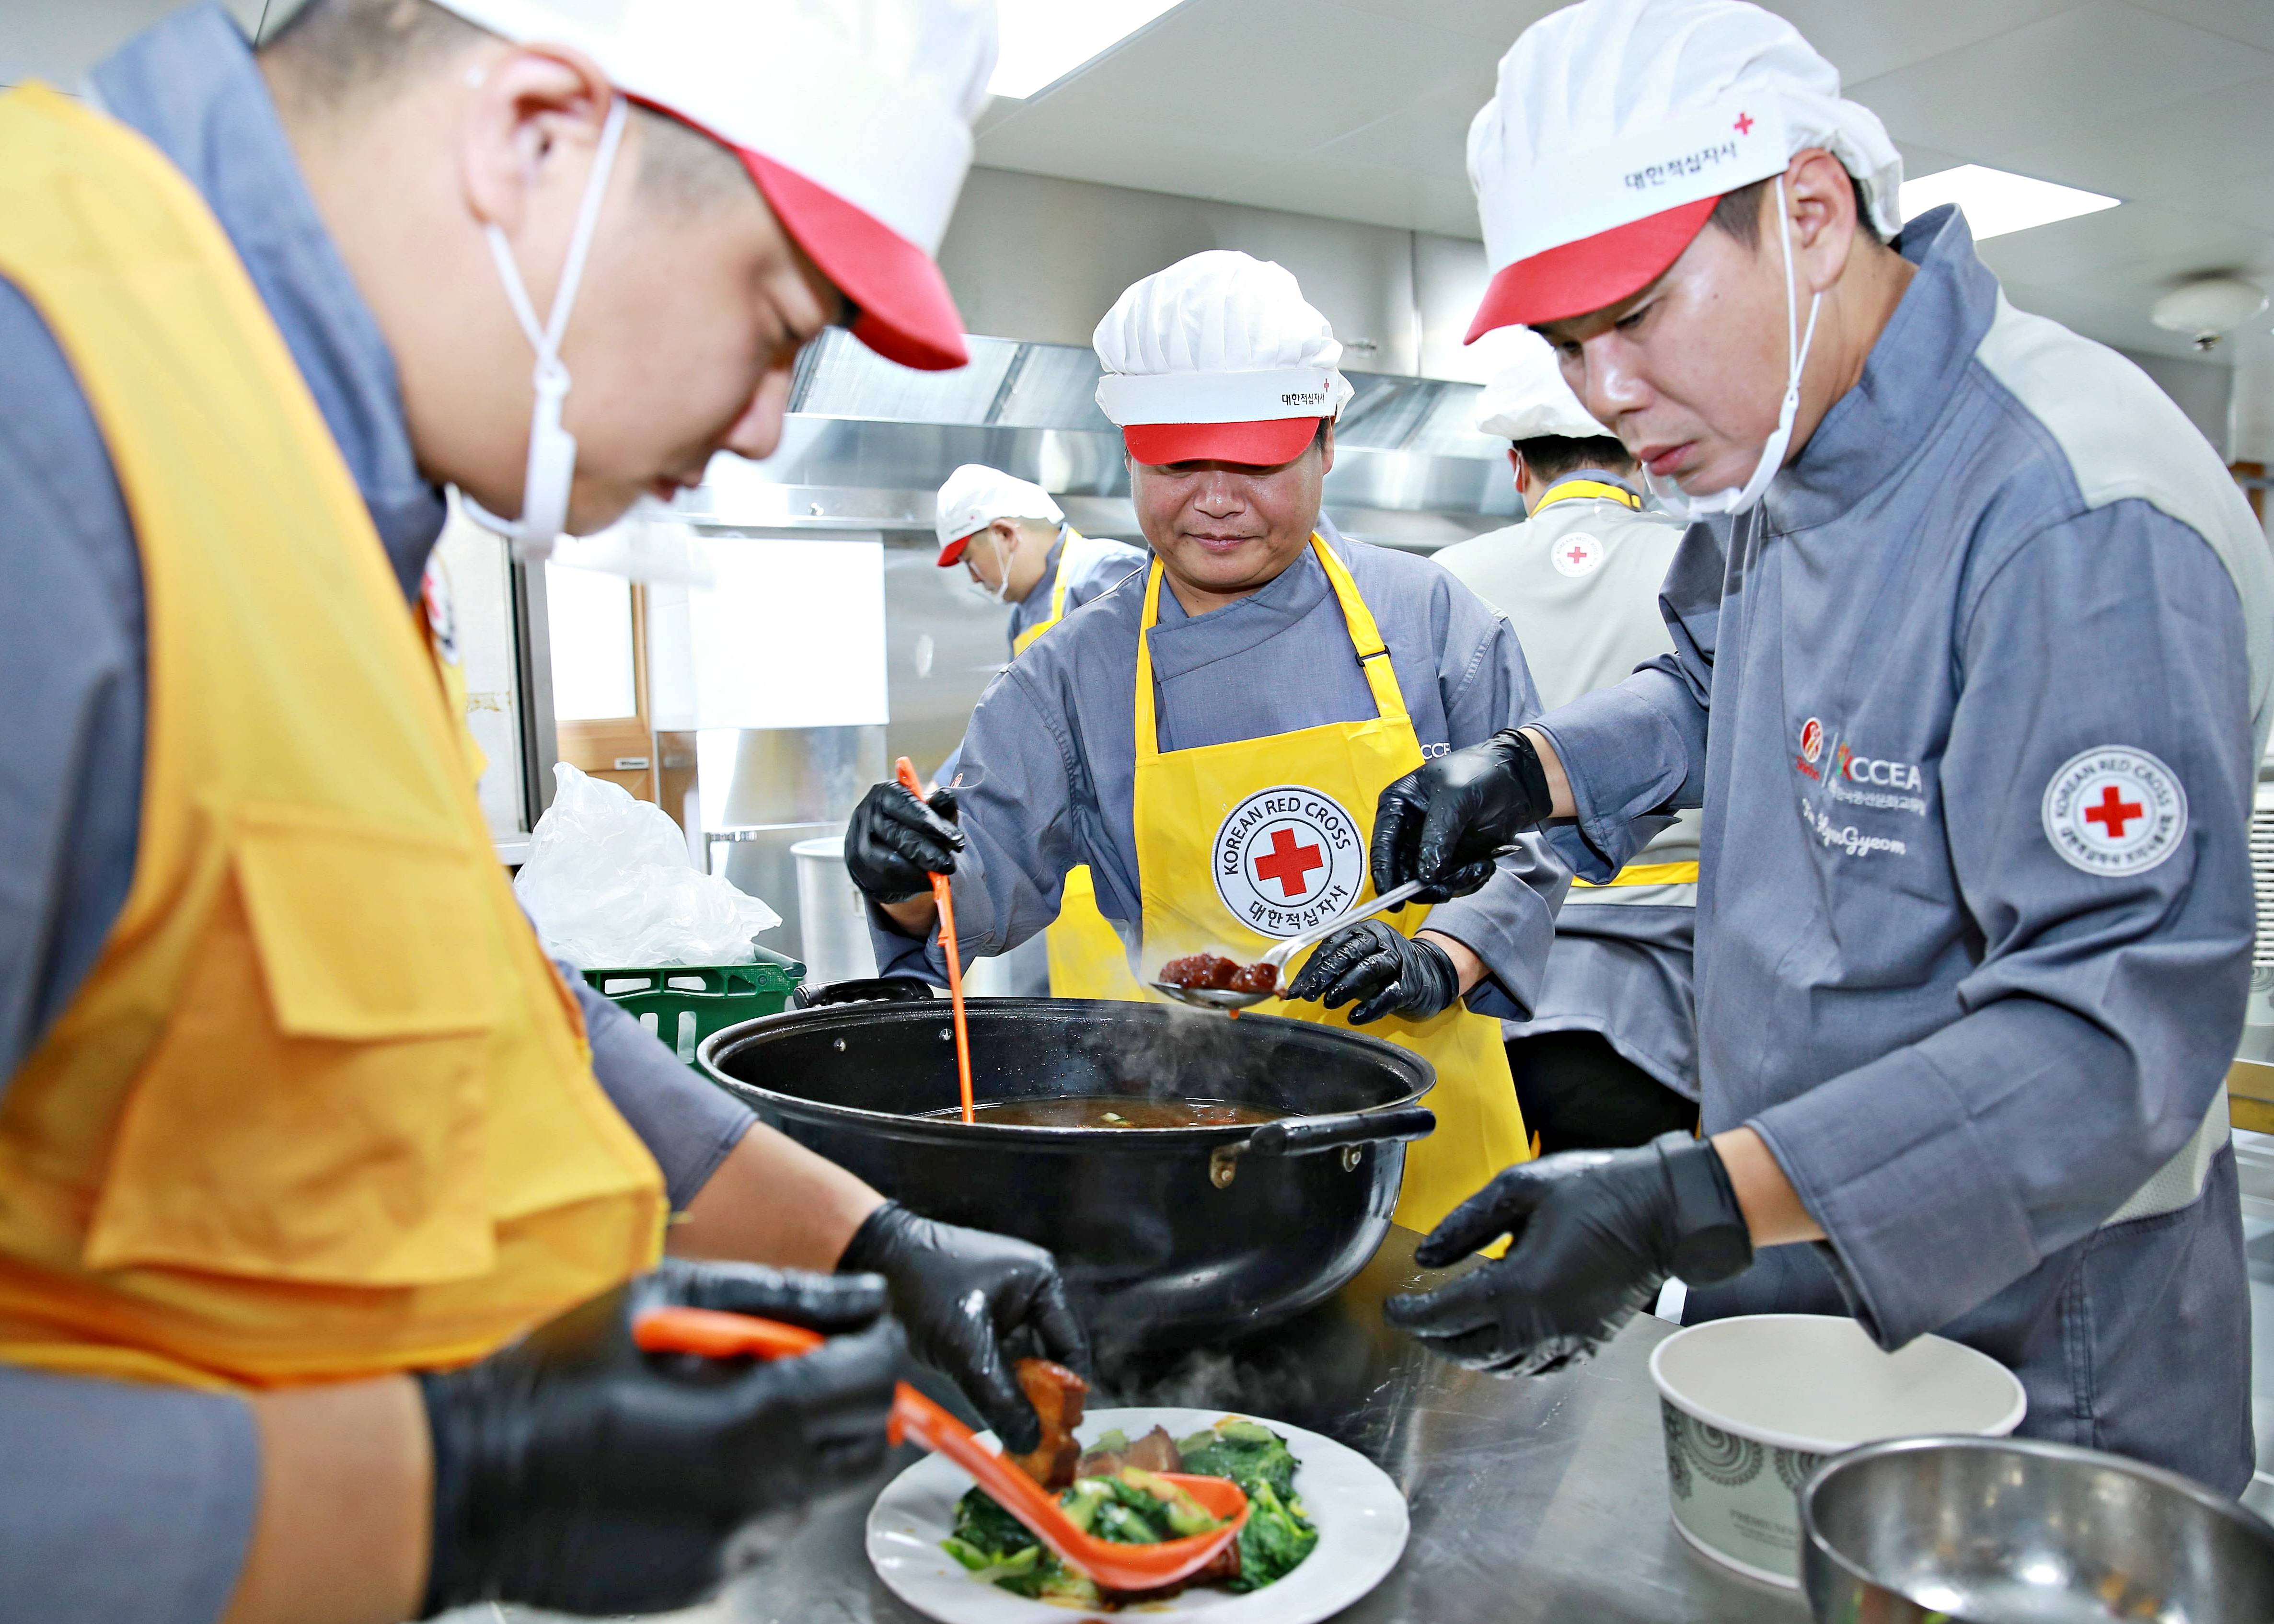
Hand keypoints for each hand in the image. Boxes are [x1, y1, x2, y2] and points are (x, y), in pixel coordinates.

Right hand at [417, 1258, 899, 1616]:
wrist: (472, 1485)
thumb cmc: (559, 1379)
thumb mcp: (663, 1304)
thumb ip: (777, 1297)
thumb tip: (861, 1296)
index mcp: (756, 1420)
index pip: (873, 1379)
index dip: (876, 1343)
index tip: (856, 1324)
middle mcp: (760, 1495)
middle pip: (866, 1446)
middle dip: (850, 1399)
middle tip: (797, 1365)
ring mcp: (735, 1547)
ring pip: (816, 1489)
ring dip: (798, 1446)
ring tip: (718, 1413)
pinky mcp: (706, 1579)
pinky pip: (761, 1526)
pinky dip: (749, 1489)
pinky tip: (685, 1463)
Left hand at [839, 1202, 1088, 1453]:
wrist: (877, 1258)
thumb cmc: (924, 1288)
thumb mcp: (964, 1346)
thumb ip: (999, 1394)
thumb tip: (1029, 1442)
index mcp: (1042, 1282)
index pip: (1071, 1347)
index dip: (1069, 1393)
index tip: (1060, 1432)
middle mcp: (1032, 1289)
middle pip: (1052, 1356)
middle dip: (1044, 1397)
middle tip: (1036, 1438)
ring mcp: (1008, 1301)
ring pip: (1026, 1359)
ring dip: (1020, 1392)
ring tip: (1015, 1430)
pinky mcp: (984, 1314)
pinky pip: (1003, 1354)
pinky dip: (1000, 1381)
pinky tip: (992, 1407)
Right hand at [845, 782, 962, 903]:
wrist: (887, 847)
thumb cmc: (915, 825)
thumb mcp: (931, 813)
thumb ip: (940, 806)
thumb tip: (946, 796)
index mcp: (884, 793)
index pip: (905, 804)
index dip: (931, 823)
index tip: (957, 840)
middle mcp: (865, 813)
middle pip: (896, 834)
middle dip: (927, 852)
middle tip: (950, 865)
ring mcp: (856, 841)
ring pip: (887, 861)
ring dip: (917, 871)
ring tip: (940, 875)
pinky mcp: (856, 866)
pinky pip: (882, 879)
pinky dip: (908, 883)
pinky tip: (925, 883)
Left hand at [1283, 921, 1458, 1024]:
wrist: (1427, 973)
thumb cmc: (1381, 967)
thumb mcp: (1356, 960)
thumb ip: (1332, 968)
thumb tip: (1300, 987)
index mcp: (1361, 931)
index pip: (1331, 946)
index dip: (1312, 967)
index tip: (1296, 988)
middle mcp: (1380, 940)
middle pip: (1349, 953)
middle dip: (1325, 974)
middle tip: (1308, 993)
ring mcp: (1397, 959)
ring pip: (1369, 968)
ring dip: (1346, 986)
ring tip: (1328, 1002)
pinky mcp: (1409, 983)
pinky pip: (1388, 994)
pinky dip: (1370, 1007)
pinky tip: (1354, 1017)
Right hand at [1371, 729, 1552, 902]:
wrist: (1517, 779)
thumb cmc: (1480, 773)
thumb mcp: (1455, 799)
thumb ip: (1438, 837)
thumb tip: (1425, 875)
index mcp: (1398, 805)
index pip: (1383, 844)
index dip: (1385, 873)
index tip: (1393, 899)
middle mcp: (1410, 829)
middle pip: (1404, 870)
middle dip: (1424, 885)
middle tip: (1444, 891)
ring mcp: (1431, 846)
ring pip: (1429, 882)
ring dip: (1453, 883)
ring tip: (1478, 868)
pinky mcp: (1453, 858)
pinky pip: (1452, 882)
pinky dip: (1468, 880)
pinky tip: (1484, 864)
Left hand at [1384, 1132, 1752, 1375]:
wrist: (1662, 1211)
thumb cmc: (1594, 1191)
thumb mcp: (1518, 1189)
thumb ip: (1465, 1225)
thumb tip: (1426, 1258)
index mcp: (1517, 1289)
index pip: (1444, 1316)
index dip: (1410, 1315)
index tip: (1391, 1306)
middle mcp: (1540, 1327)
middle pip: (1466, 1349)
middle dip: (1432, 1337)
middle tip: (1413, 1318)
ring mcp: (1567, 1342)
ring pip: (1499, 1366)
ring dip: (1466, 1351)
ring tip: (1447, 1329)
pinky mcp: (1587, 1345)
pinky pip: (1534, 1370)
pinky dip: (1505, 1361)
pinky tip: (1497, 1341)